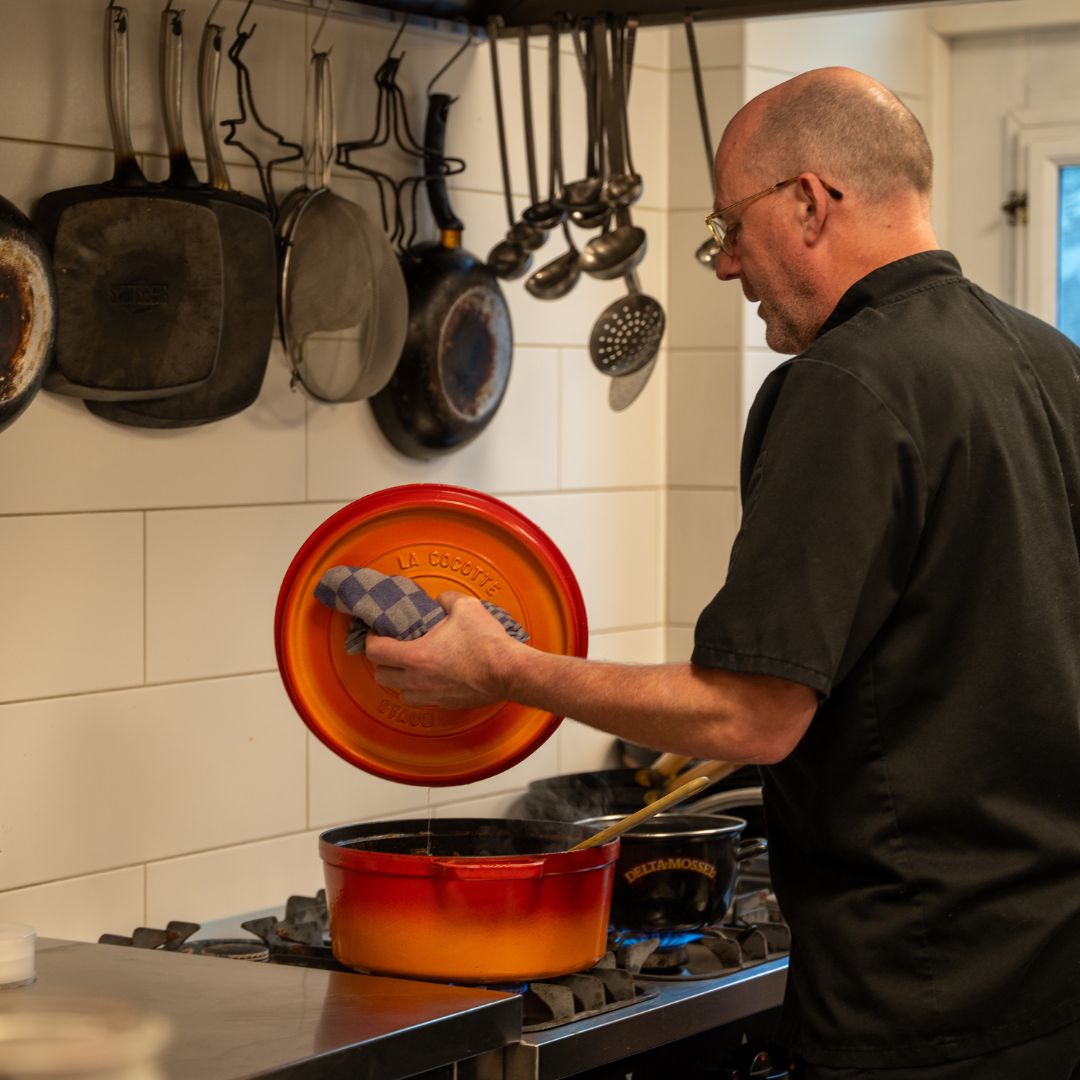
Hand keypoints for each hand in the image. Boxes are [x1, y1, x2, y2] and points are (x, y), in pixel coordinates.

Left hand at [366, 591, 524, 709]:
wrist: (510, 672)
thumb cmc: (487, 642)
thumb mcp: (465, 606)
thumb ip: (446, 598)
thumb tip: (440, 599)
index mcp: (415, 656)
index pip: (374, 651)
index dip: (371, 639)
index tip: (378, 631)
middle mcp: (418, 680)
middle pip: (381, 677)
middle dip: (382, 662)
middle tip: (393, 648)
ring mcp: (432, 696)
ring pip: (400, 693)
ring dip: (400, 680)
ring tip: (410, 666)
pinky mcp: (446, 704)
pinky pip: (423, 700)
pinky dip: (420, 690)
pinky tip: (432, 678)